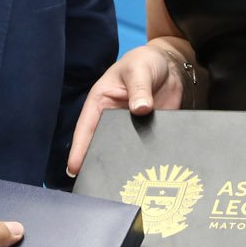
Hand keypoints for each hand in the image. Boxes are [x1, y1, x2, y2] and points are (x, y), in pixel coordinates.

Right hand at [67, 44, 186, 176]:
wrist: (171, 65)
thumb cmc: (146, 61)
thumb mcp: (139, 69)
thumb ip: (140, 88)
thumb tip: (142, 109)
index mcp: (101, 102)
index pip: (86, 128)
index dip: (79, 148)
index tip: (74, 168)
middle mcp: (113, 118)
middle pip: (101, 144)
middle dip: (97, 162)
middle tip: (94, 183)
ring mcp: (131, 128)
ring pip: (123, 150)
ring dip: (122, 163)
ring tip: (119, 184)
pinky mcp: (149, 133)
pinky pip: (144, 148)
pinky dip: (144, 159)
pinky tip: (145, 174)